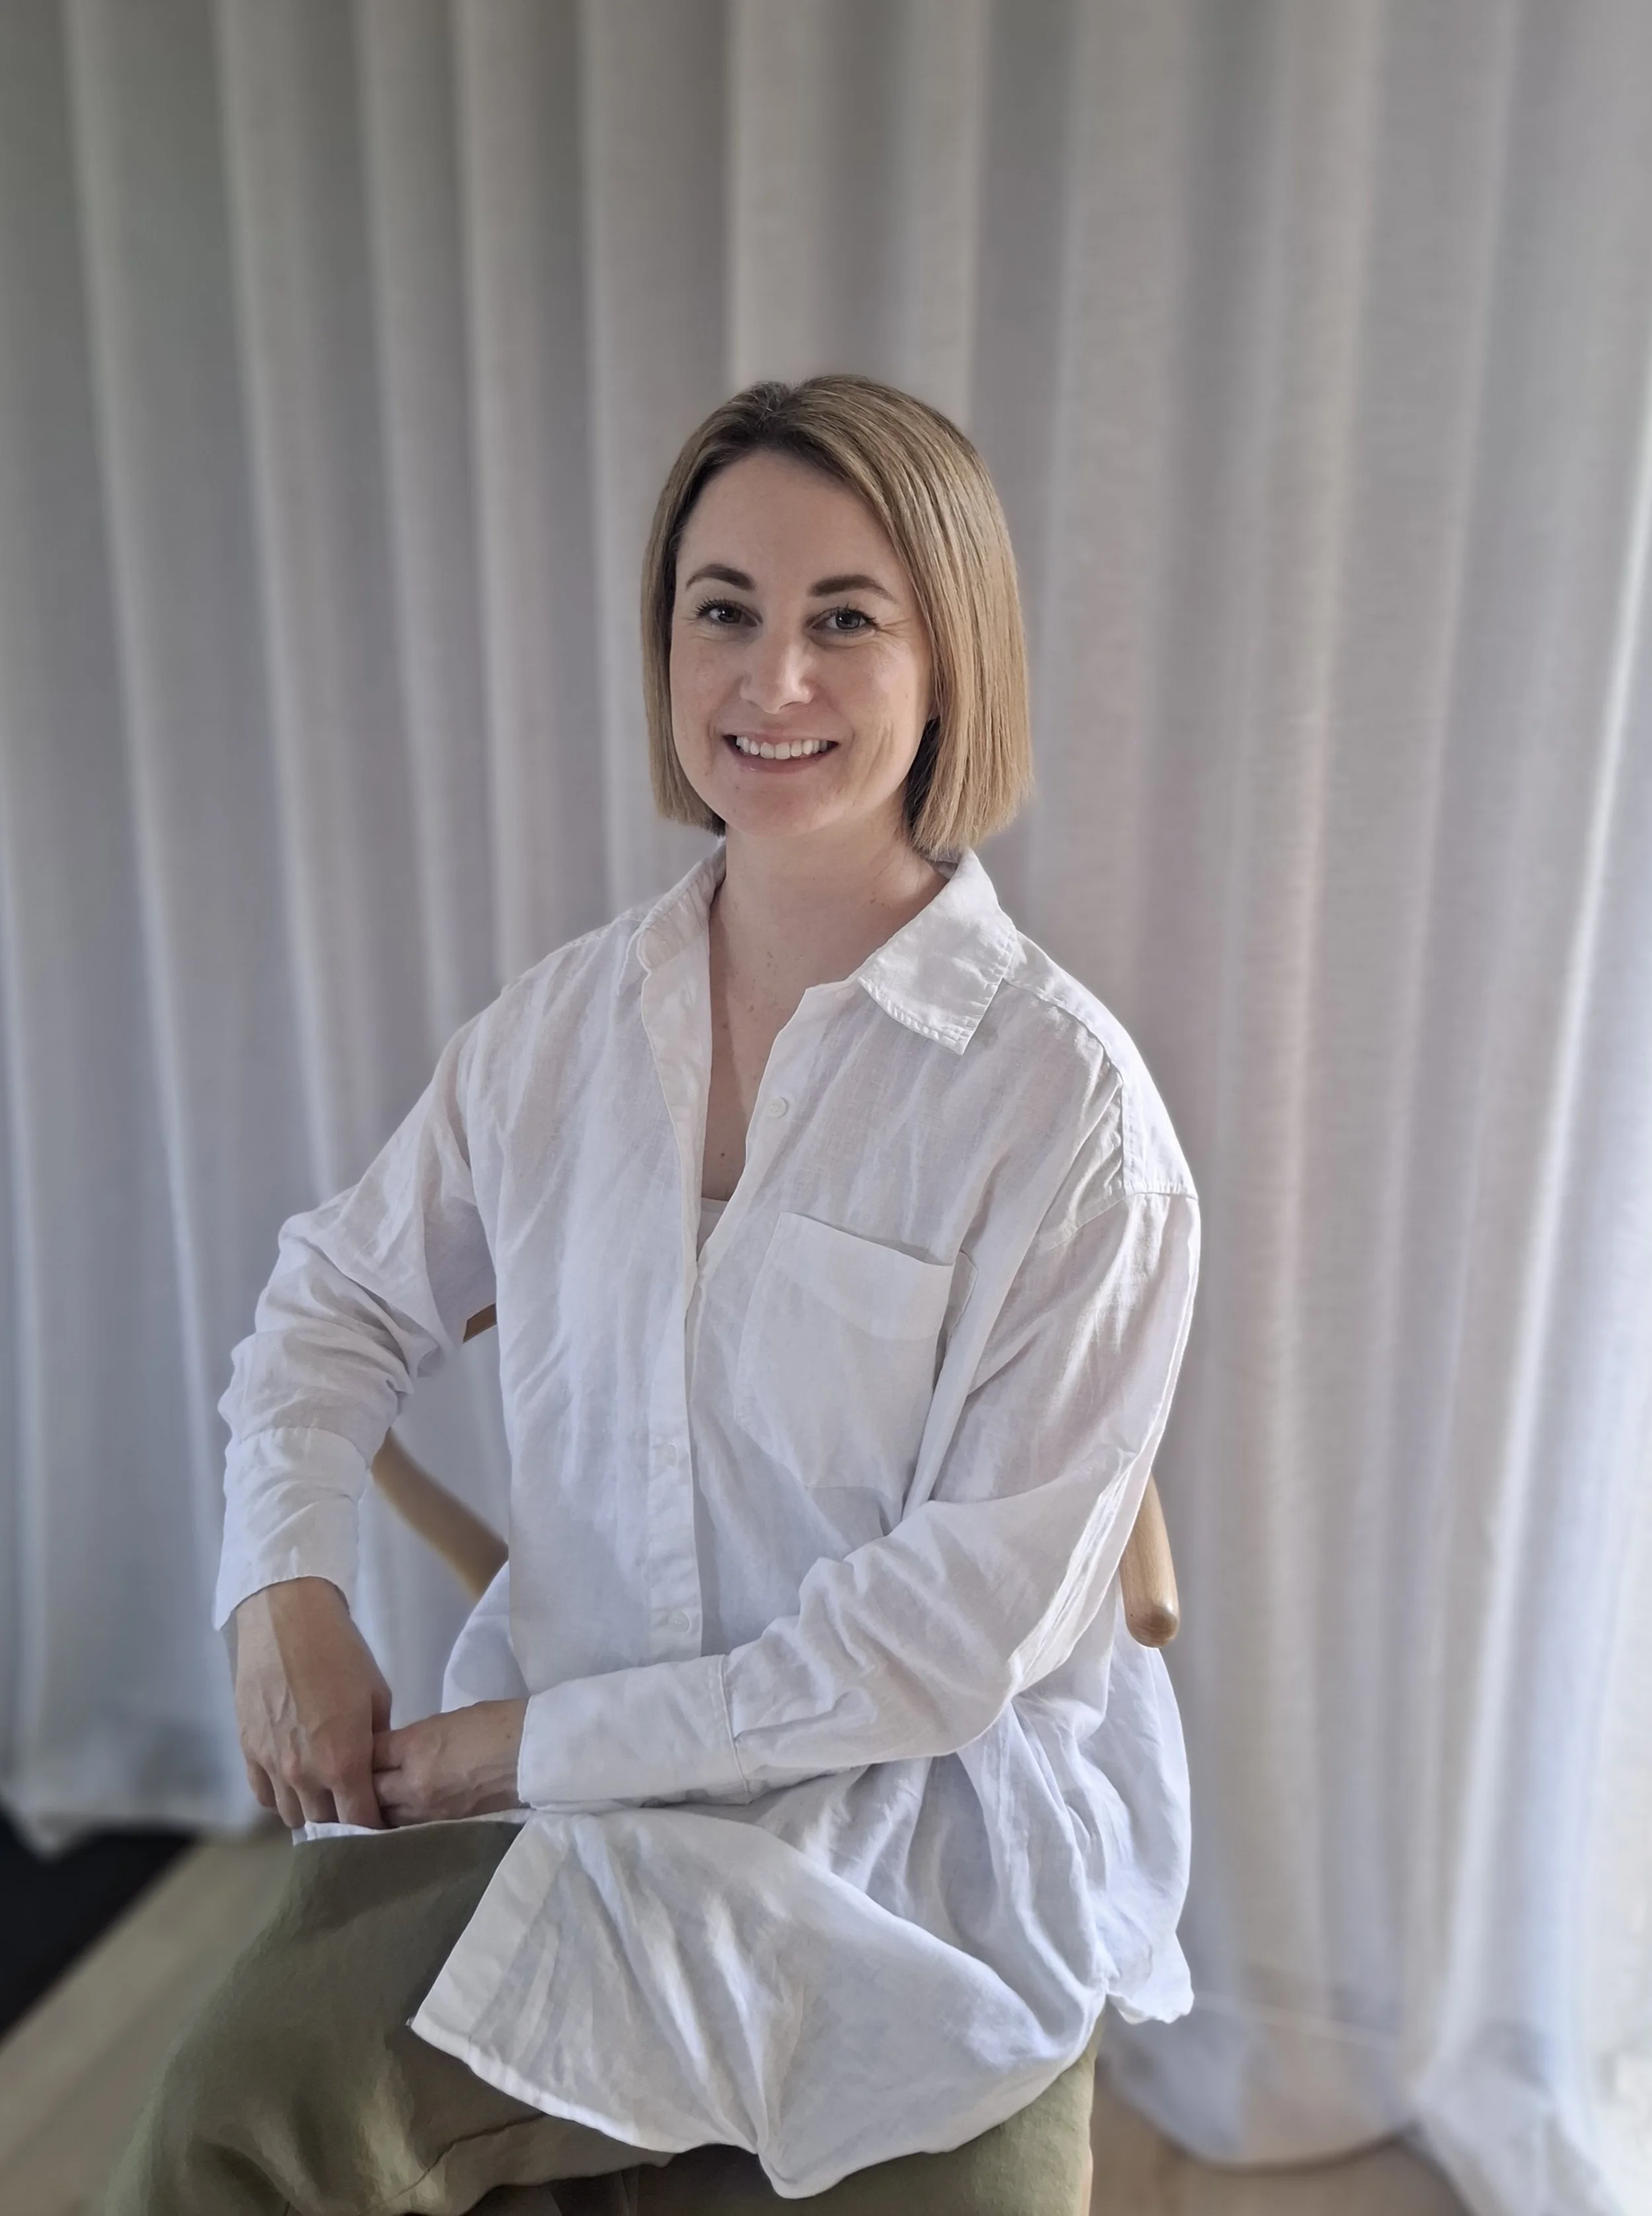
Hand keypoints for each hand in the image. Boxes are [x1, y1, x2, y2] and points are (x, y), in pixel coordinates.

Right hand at [233, 1577, 390, 1828]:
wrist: (287, 1622)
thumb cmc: (341, 1653)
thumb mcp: (376, 1695)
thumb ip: (376, 1741)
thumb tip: (376, 1764)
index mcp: (343, 1763)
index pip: (358, 1821)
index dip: (373, 1827)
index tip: (381, 1822)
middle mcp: (303, 1774)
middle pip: (324, 1823)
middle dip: (342, 1818)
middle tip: (353, 1802)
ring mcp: (271, 1766)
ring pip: (291, 1815)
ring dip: (310, 1810)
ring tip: (324, 1793)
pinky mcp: (248, 1751)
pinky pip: (262, 1795)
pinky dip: (279, 1797)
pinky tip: (292, 1783)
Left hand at [372, 1700, 527, 1826]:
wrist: (533, 1755)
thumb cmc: (496, 1724)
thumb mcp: (448, 1720)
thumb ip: (416, 1739)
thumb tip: (398, 1752)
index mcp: (415, 1746)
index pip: (371, 1752)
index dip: (363, 1750)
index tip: (364, 1750)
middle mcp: (413, 1783)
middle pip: (369, 1789)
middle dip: (364, 1783)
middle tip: (363, 1779)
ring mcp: (427, 1812)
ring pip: (384, 1816)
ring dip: (379, 1808)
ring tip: (378, 1802)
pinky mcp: (443, 1830)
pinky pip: (408, 1830)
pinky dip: (401, 1824)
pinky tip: (401, 1818)